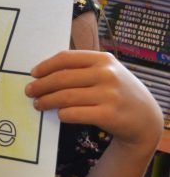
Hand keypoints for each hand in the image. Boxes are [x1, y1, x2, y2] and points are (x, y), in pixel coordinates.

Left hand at [25, 50, 162, 151]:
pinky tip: (58, 114)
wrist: (146, 117)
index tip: (33, 73)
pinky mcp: (108, 115)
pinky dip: (63, 114)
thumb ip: (82, 67)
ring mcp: (108, 95)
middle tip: (29, 91)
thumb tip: (45, 70)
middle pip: (62, 79)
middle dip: (41, 85)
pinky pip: (75, 113)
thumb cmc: (117, 90)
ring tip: (38, 104)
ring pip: (66, 97)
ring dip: (47, 101)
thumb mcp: (107, 71)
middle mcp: (105, 74)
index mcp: (102, 59)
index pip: (66, 58)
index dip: (46, 66)